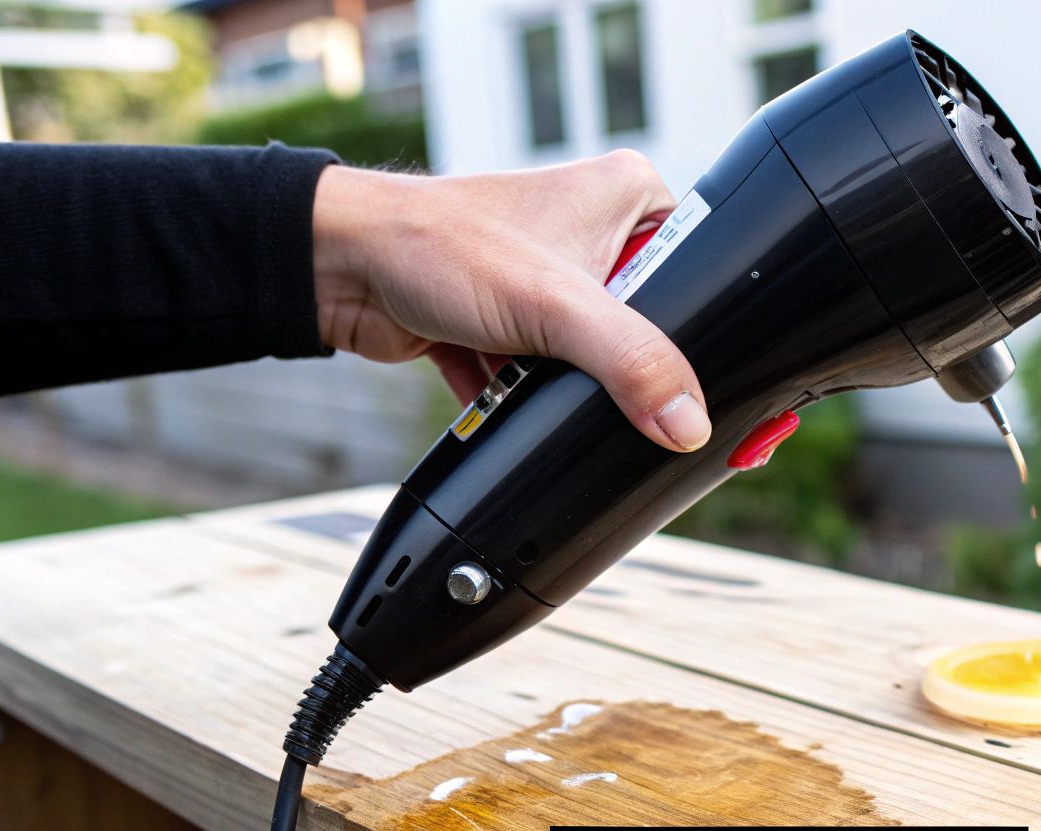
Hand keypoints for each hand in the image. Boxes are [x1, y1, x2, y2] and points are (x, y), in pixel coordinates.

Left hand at [310, 151, 710, 451]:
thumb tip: (687, 423)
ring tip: (538, 383)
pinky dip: (523, 401)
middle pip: (646, 327)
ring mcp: (549, 278)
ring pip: (590, 358)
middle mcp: (592, 229)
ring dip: (565, 388)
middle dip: (621, 370)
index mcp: (628, 196)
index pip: (702, 269)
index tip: (697, 385)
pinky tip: (502, 401)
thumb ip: (631, 365)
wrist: (338, 266)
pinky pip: (541, 378)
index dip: (702, 331)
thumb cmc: (437, 245)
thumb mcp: (556, 306)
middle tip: (611, 391)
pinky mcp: (509, 320)